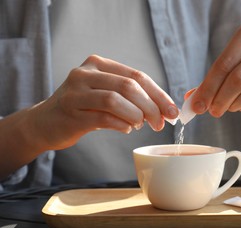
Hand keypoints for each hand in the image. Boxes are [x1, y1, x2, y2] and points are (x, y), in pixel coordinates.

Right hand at [32, 55, 177, 149]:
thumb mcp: (105, 94)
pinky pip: (104, 118)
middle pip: (129, 86)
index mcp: (98, 64)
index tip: (172, 112)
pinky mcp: (71, 113)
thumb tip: (164, 110)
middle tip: (160, 124)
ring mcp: (75, 92)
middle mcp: (85, 73)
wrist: (45, 122)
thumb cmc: (83, 108)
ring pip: (116, 100)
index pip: (137, 76)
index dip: (159, 95)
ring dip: (136, 116)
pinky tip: (126, 129)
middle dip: (151, 107)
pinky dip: (121, 125)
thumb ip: (131, 96)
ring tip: (140, 125)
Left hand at [190, 18, 240, 116]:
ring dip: (234, 105)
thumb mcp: (236, 58)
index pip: (224, 64)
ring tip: (227, 108)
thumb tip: (191, 100)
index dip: (208, 87)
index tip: (198, 105)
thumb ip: (214, 77)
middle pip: (238, 79)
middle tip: (211, 112)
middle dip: (220, 99)